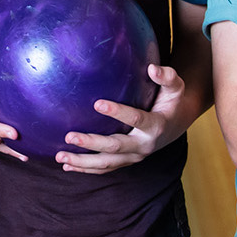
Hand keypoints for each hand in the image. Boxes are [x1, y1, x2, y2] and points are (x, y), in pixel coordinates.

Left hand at [55, 63, 189, 173]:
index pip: (136, 119)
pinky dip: (85, 169)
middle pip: (115, 147)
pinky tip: (66, 165)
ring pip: (107, 163)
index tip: (97, 103)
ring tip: (60, 156)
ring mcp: (134, 156)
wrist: (175, 126)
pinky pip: (105, 168)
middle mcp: (144, 145)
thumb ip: (167, 76)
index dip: (118, 112)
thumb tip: (153, 68)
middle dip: (91, 143)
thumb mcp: (176, 87)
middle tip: (69, 136)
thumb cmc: (172, 101)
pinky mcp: (126, 161)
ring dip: (82, 161)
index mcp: (156, 126)